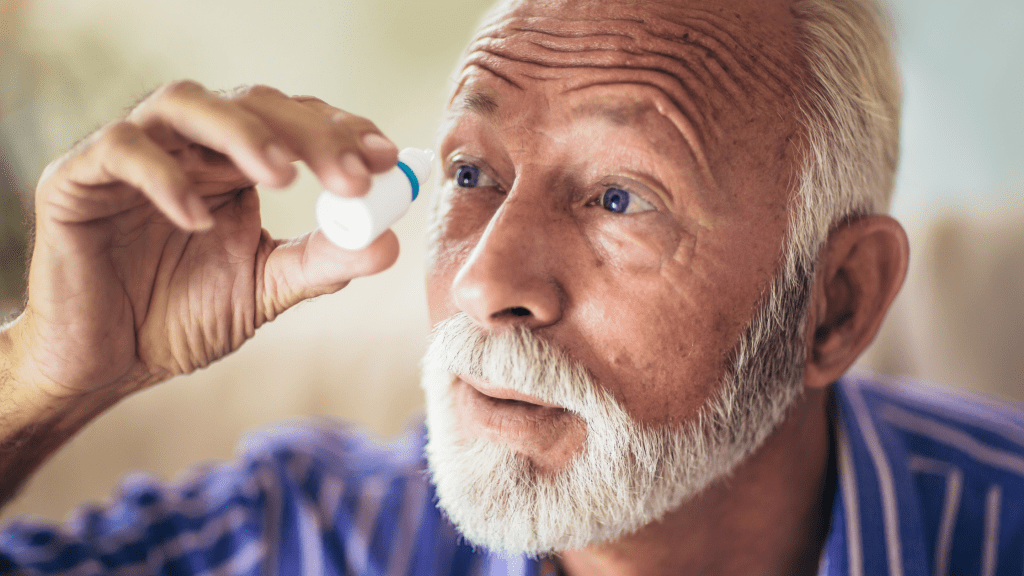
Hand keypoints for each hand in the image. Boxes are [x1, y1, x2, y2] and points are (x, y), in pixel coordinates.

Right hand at [11, 81, 400, 400]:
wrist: (106, 364)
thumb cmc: (178, 318)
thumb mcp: (264, 289)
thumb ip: (320, 263)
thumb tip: (388, 244)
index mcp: (234, 166)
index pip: (293, 123)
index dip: (341, 131)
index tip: (386, 158)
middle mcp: (188, 148)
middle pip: (253, 104)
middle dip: (310, 134)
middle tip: (352, 176)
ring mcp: (133, 155)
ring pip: (186, 102)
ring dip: (243, 133)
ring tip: (284, 177)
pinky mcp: (78, 177)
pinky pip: (121, 150)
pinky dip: (164, 177)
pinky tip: (199, 219)